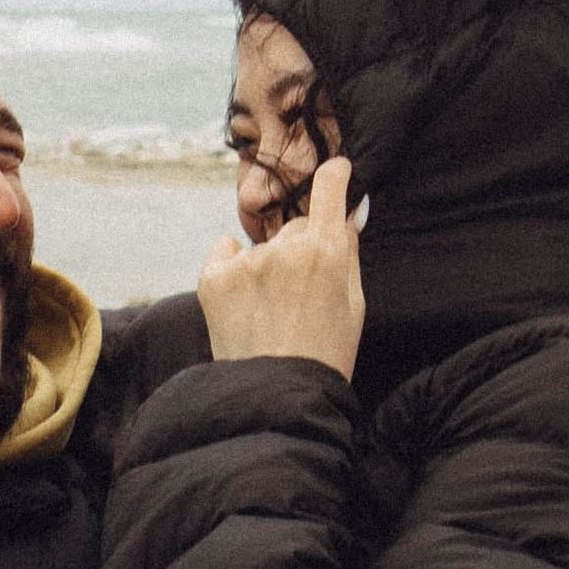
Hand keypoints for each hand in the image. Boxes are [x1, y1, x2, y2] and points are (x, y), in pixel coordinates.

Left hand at [196, 155, 365, 378]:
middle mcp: (284, 247)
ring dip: (267, 266)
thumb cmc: (326, 354)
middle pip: (296, 227)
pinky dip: (232, 266)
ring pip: (263, 246)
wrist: (277, 395)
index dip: (335, 176)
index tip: (335, 174)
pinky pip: (225, 251)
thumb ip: (348, 251)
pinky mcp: (214, 278)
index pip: (330, 186)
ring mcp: (246, 262)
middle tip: (302, 293)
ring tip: (271, 311)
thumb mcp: (354, 303)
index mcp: (326, 249)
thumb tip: (349, 211)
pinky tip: (244, 299)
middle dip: (302, 247)